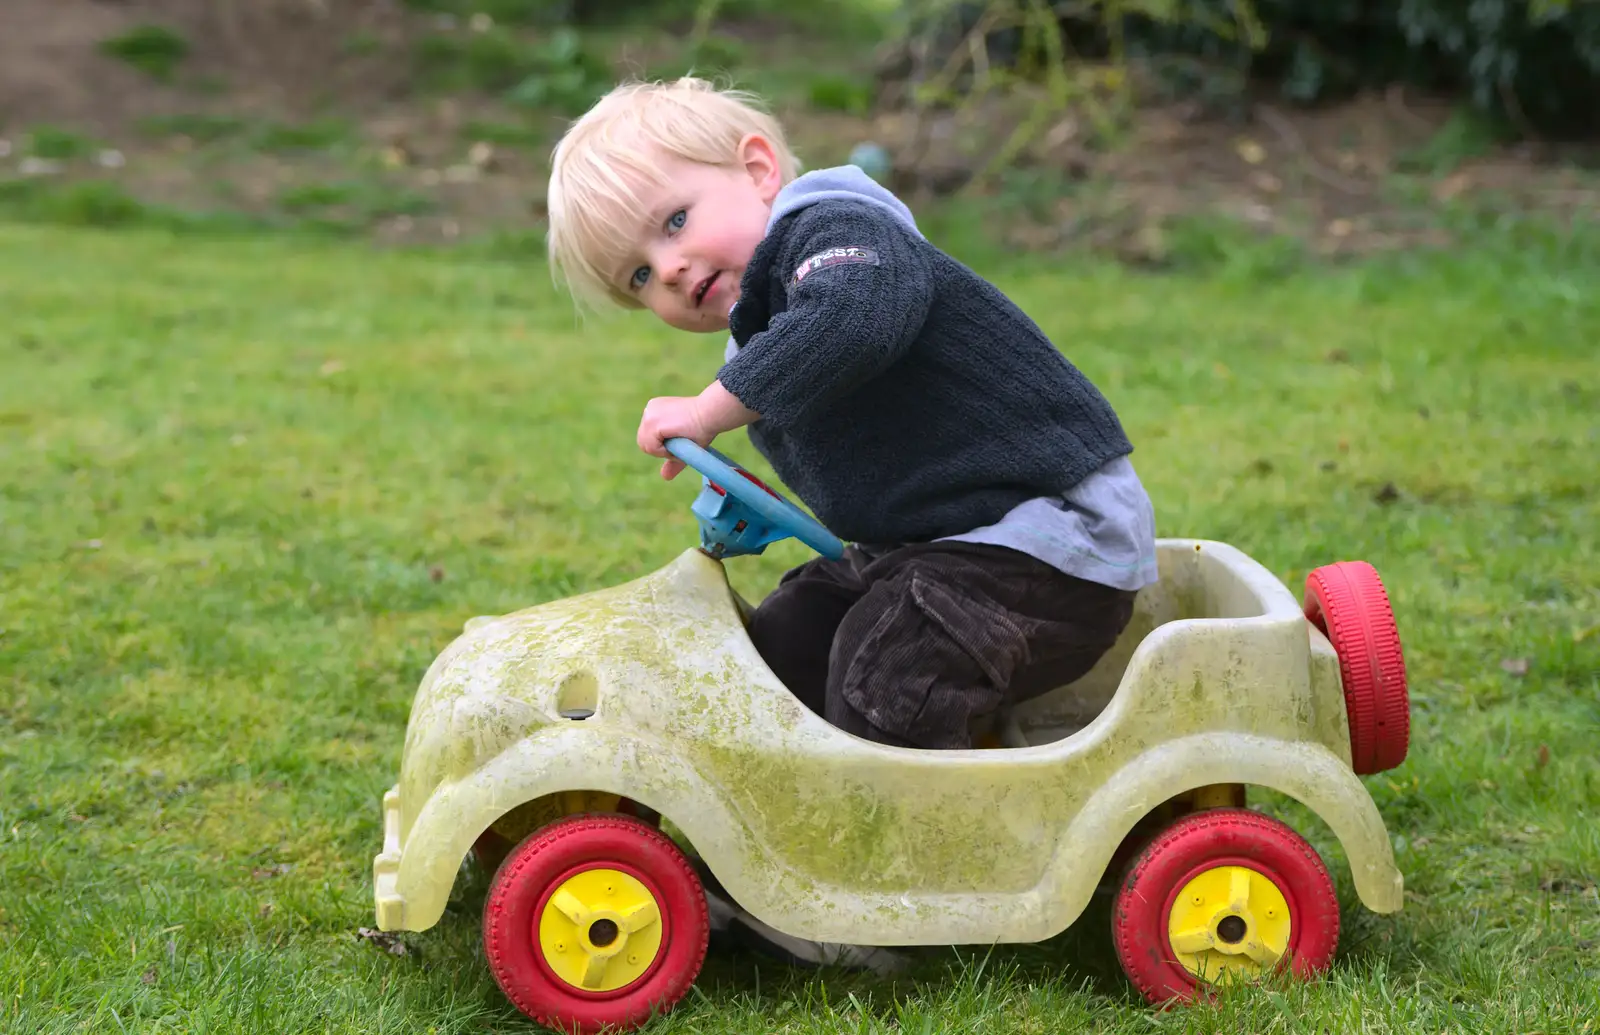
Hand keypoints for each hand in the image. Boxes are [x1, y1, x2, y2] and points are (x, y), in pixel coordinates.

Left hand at [636, 381, 760, 479]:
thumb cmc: (703, 426)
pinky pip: (651, 447)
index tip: (681, 438)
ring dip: (664, 451)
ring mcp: (649, 414)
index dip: (664, 446)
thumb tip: (664, 477)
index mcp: (655, 411)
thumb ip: (672, 458)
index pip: (649, 438)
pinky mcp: (652, 422)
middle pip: (644, 443)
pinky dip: (664, 450)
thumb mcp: (683, 444)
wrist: (710, 414)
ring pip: (647, 446)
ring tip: (680, 441)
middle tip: (680, 442)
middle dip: (662, 449)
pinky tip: (678, 439)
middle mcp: (649, 410)